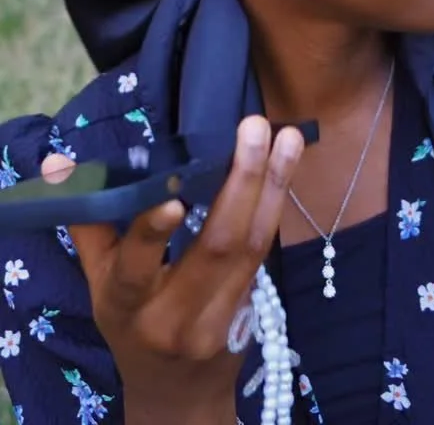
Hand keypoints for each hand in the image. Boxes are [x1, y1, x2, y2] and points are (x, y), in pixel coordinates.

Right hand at [41, 116, 303, 423]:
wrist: (177, 394)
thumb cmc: (131, 324)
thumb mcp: (99, 281)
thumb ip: (87, 219)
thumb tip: (59, 161)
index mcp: (127, 305)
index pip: (136, 269)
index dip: (151, 234)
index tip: (171, 196)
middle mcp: (177, 315)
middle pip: (217, 246)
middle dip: (241, 181)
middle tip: (253, 127)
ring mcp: (220, 318)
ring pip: (253, 245)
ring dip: (274, 184)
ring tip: (287, 136)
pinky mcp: (253, 313)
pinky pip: (265, 252)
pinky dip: (276, 205)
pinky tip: (285, 166)